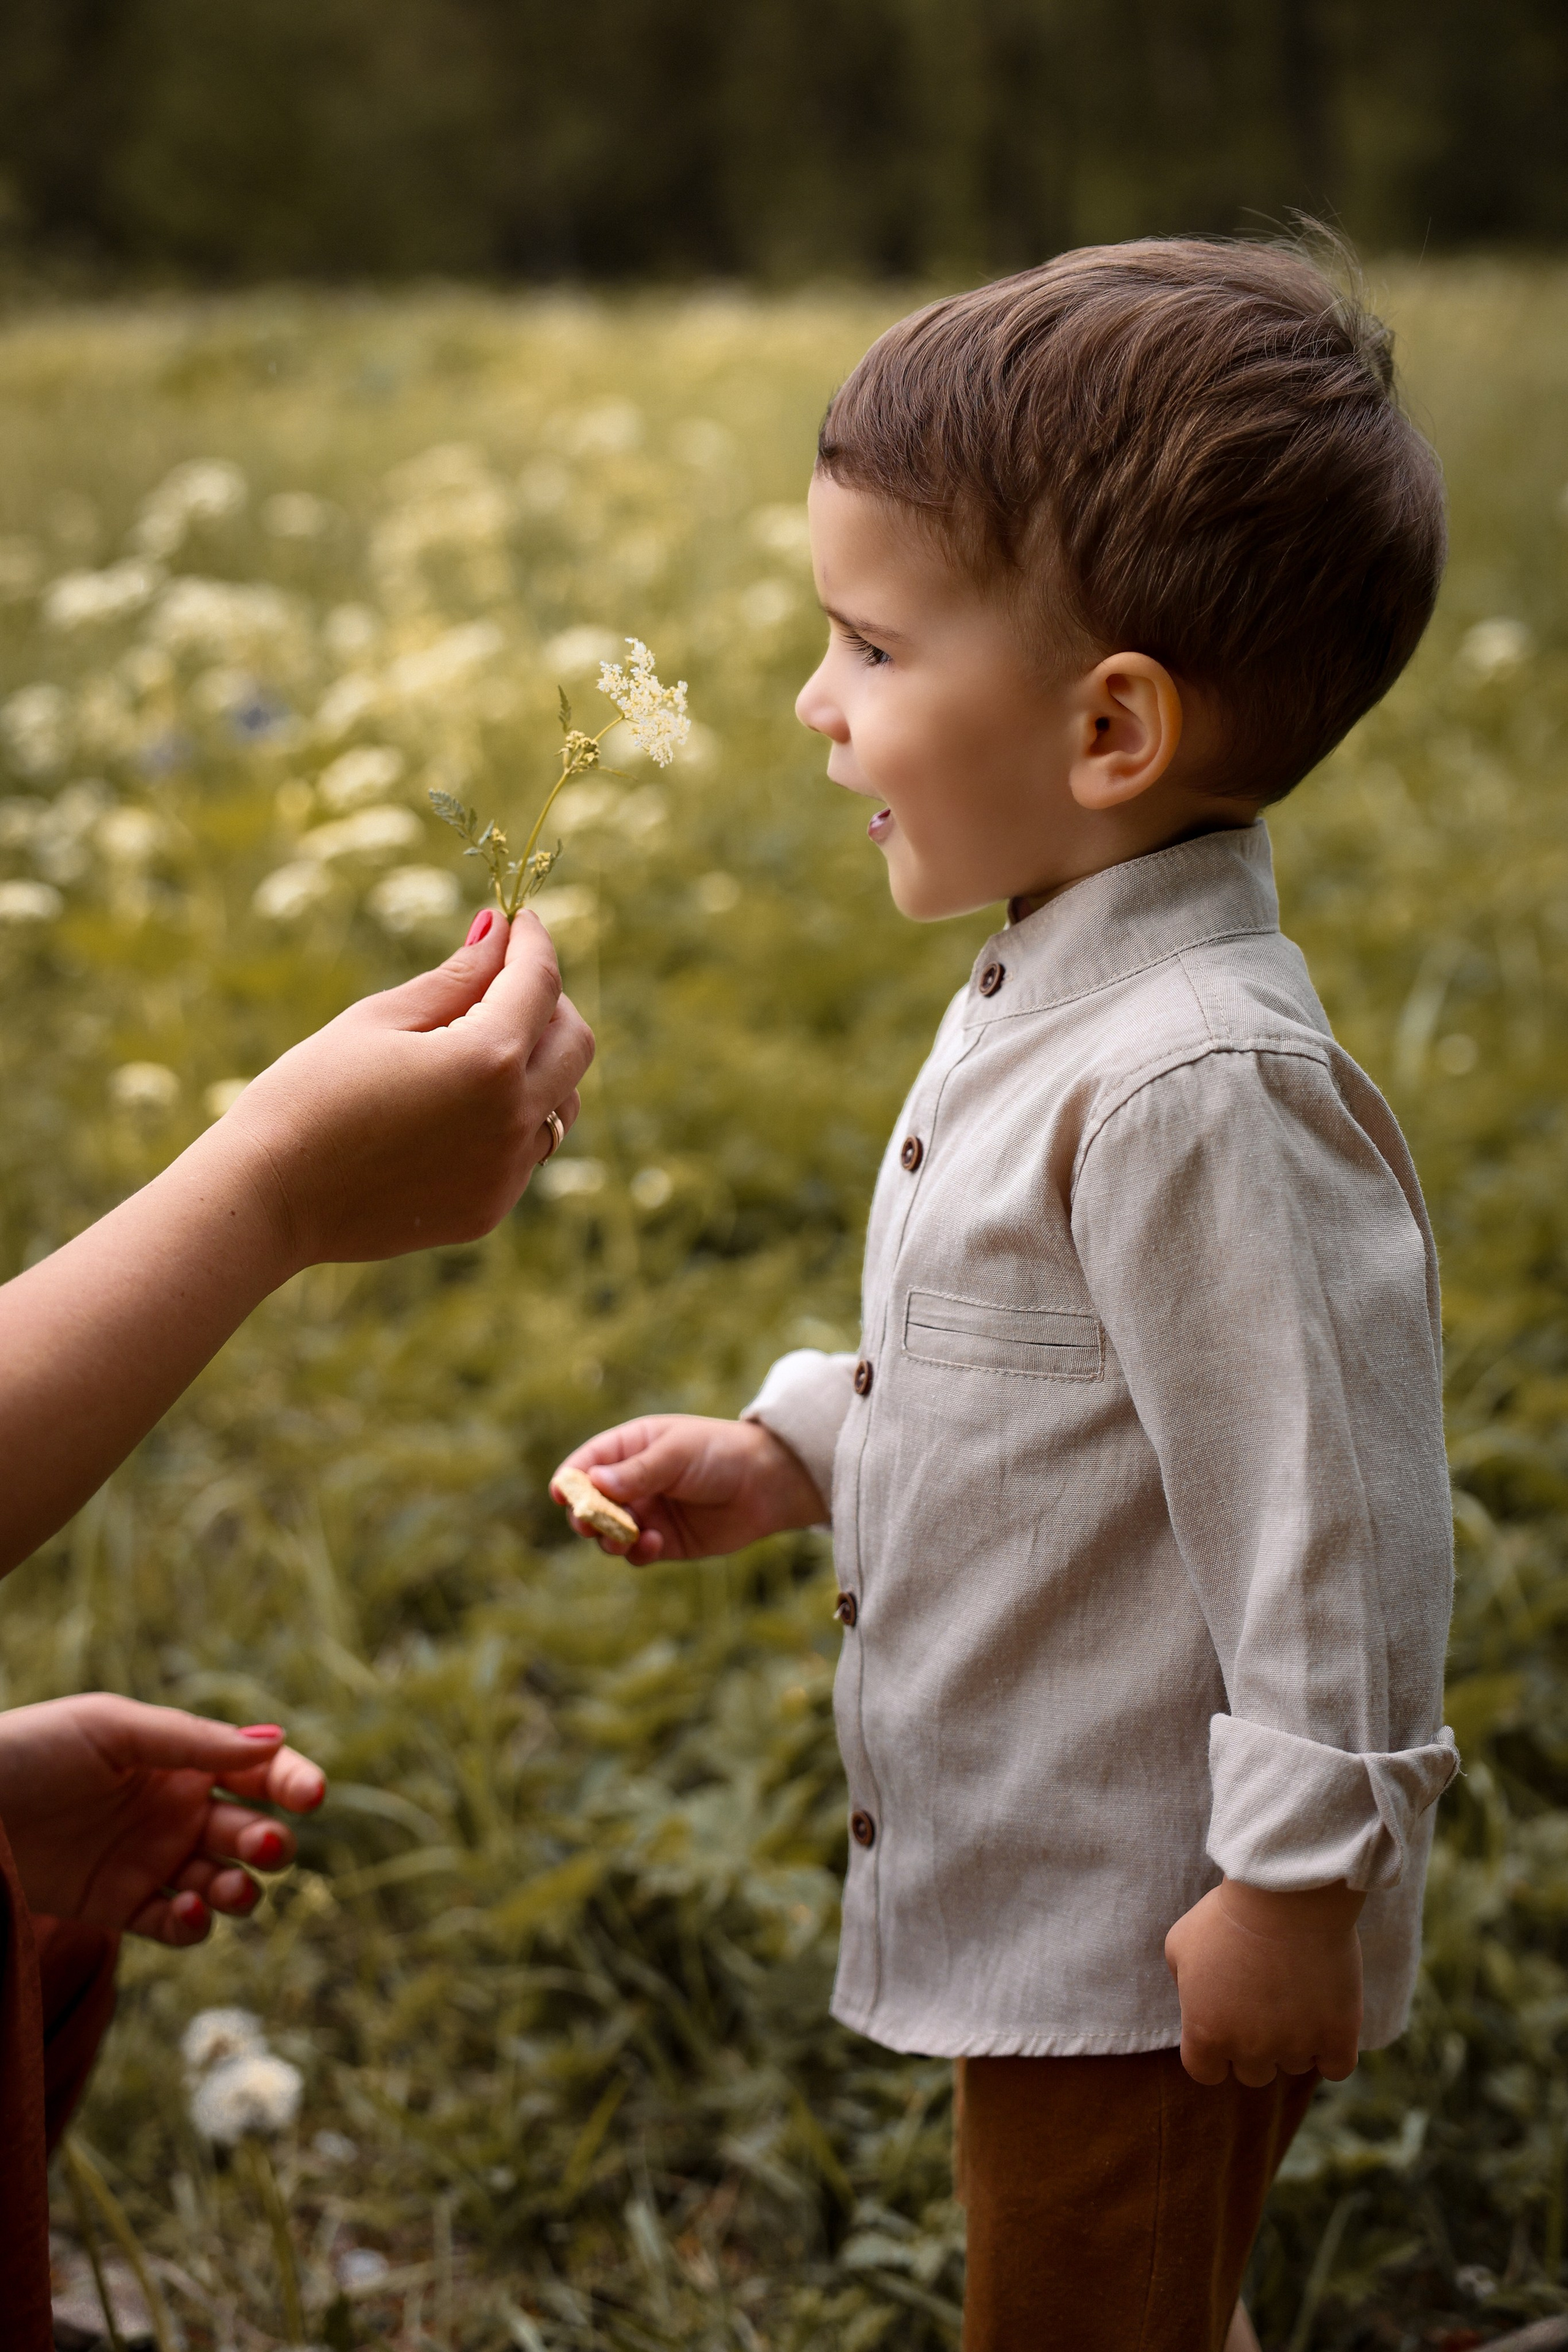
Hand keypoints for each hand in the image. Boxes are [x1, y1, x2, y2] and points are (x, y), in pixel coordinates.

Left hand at [0, 1696, 324, 1945]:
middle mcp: (177, 1812)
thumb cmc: (33, 1751)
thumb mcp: (113, 1730)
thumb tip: (274, 1742)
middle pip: (249, 1833)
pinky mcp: (121, 1907)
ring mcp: (152, 1862)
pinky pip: (177, 1924)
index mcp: (183, 1760)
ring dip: (242, 1889)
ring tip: (231, 1890)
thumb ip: (191, 1742)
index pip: (258, 1772)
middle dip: (270, 1843)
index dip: (292, 1782)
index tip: (310, 1796)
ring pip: (224, 1884)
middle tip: (262, 1846)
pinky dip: (195, 1924)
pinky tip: (188, 1910)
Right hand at [221, 906, 594, 1271]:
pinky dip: (513, 1117)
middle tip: (505, 982)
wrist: (267, 1200)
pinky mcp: (489, 1209)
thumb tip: (500, 932)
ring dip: (541, 1065)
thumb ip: (454, 978)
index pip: (539, 983)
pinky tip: (457, 1108)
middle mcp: (513, 1119)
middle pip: (575, 1044)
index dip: (533, 942)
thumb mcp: (380, 1019)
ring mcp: (506, 1172)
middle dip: (551, 1002)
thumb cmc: (308, 1095)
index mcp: (487, 1060)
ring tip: (481, 1046)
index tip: (522, 922)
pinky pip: (527, 1151)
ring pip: (563, 1103)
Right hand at [551, 1415, 825, 1563]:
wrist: (768, 1483)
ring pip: (609, 1533)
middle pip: (590, 1505)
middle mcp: (632, 1483)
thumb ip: (636, 1471)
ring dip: (610, 1538)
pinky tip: (655, 1543)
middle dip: (586, 1516)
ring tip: (625, 1537)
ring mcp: (647, 1513)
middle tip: (591, 1524)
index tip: (562, 1495)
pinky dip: (637, 1552)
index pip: (586, 1464)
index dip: (570, 1480)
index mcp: (629, 1448)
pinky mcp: (665, 1542)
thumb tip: (592, 1483)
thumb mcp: (676, 1454)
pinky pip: (636, 1553)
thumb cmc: (720, 1453)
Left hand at [1164, 1878, 1363, 2085]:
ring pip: (1295, 2064)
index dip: (1215, 2049)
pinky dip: (1333, 2050)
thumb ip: (1181, 1982)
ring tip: (1297, 1993)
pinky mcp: (1338, 2037)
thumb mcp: (1181, 1943)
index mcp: (1206, 2033)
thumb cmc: (1228, 1914)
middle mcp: (1250, 2050)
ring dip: (1296, 2040)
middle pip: (1254, 2072)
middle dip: (1257, 2044)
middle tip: (1266, 2002)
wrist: (1284, 1895)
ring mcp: (1295, 2047)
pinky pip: (1336, 2067)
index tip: (1227, 2022)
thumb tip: (1195, 1999)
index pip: (1205, 2071)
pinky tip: (1328, 2019)